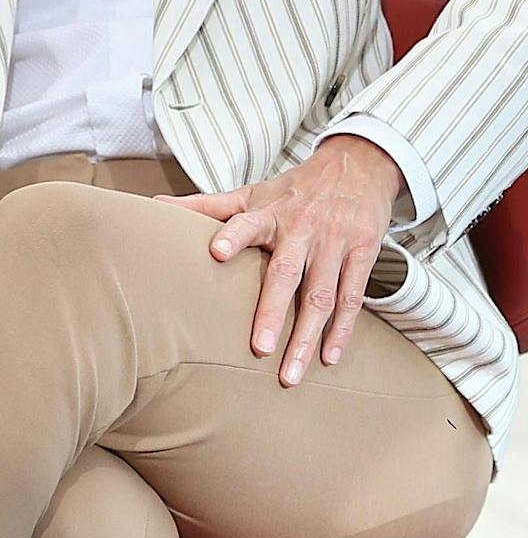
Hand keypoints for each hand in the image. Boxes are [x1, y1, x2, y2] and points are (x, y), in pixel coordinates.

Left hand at [155, 134, 404, 386]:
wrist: (361, 163)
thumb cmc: (296, 188)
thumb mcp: (254, 191)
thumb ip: (208, 205)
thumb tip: (154, 206)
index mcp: (271, 212)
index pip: (248, 222)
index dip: (233, 235)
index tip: (217, 252)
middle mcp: (304, 228)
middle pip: (288, 273)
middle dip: (274, 312)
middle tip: (260, 350)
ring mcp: (336, 241)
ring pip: (322, 294)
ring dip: (308, 336)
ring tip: (291, 374)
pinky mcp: (363, 251)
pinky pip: (352, 295)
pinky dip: (342, 328)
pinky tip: (330, 357)